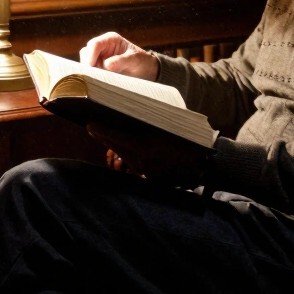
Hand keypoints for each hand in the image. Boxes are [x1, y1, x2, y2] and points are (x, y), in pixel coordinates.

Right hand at [79, 32, 158, 80]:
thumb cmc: (142, 61)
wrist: (146, 71)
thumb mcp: (134, 59)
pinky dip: (92, 76)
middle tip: (96, 75)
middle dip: (89, 64)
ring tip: (101, 78)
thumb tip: (106, 65)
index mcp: (111, 40)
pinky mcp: (99, 68)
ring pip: (86, 63)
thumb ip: (121, 61)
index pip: (95, 44)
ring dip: (90, 71)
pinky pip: (90, 71)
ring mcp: (99, 58)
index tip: (91, 66)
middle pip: (86, 53)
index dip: (91, 55)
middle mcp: (103, 47)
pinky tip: (99, 81)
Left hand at [88, 121, 207, 187]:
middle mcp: (143, 161)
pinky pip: (134, 165)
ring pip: (124, 156)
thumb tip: (130, 114)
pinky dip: (127, 155)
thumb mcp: (169, 127)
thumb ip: (149, 122)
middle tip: (92, 126)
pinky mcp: (149, 179)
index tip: (89, 125)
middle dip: (105, 137)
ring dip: (115, 145)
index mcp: (147, 147)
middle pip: (117, 147)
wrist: (204, 167)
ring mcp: (146, 172)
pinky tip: (125, 147)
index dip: (102, 131)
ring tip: (105, 134)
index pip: (117, 138)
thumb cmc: (188, 141)